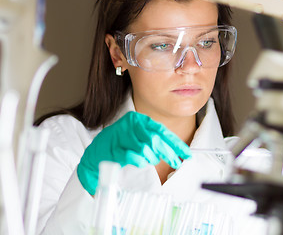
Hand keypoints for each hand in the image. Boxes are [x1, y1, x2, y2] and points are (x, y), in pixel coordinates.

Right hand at [77, 111, 191, 194]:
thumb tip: (175, 150)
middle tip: (177, 163)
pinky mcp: (113, 148)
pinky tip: (140, 162)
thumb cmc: (119, 145)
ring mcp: (120, 135)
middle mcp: (129, 124)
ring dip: (152, 158)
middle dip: (168, 153)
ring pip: (145, 148)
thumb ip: (155, 141)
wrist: (95, 154)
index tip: (187, 153)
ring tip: (150, 161)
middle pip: (155, 139)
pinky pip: (134, 157)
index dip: (175, 143)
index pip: (161, 130)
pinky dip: (140, 162)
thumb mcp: (138, 137)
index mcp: (137, 119)